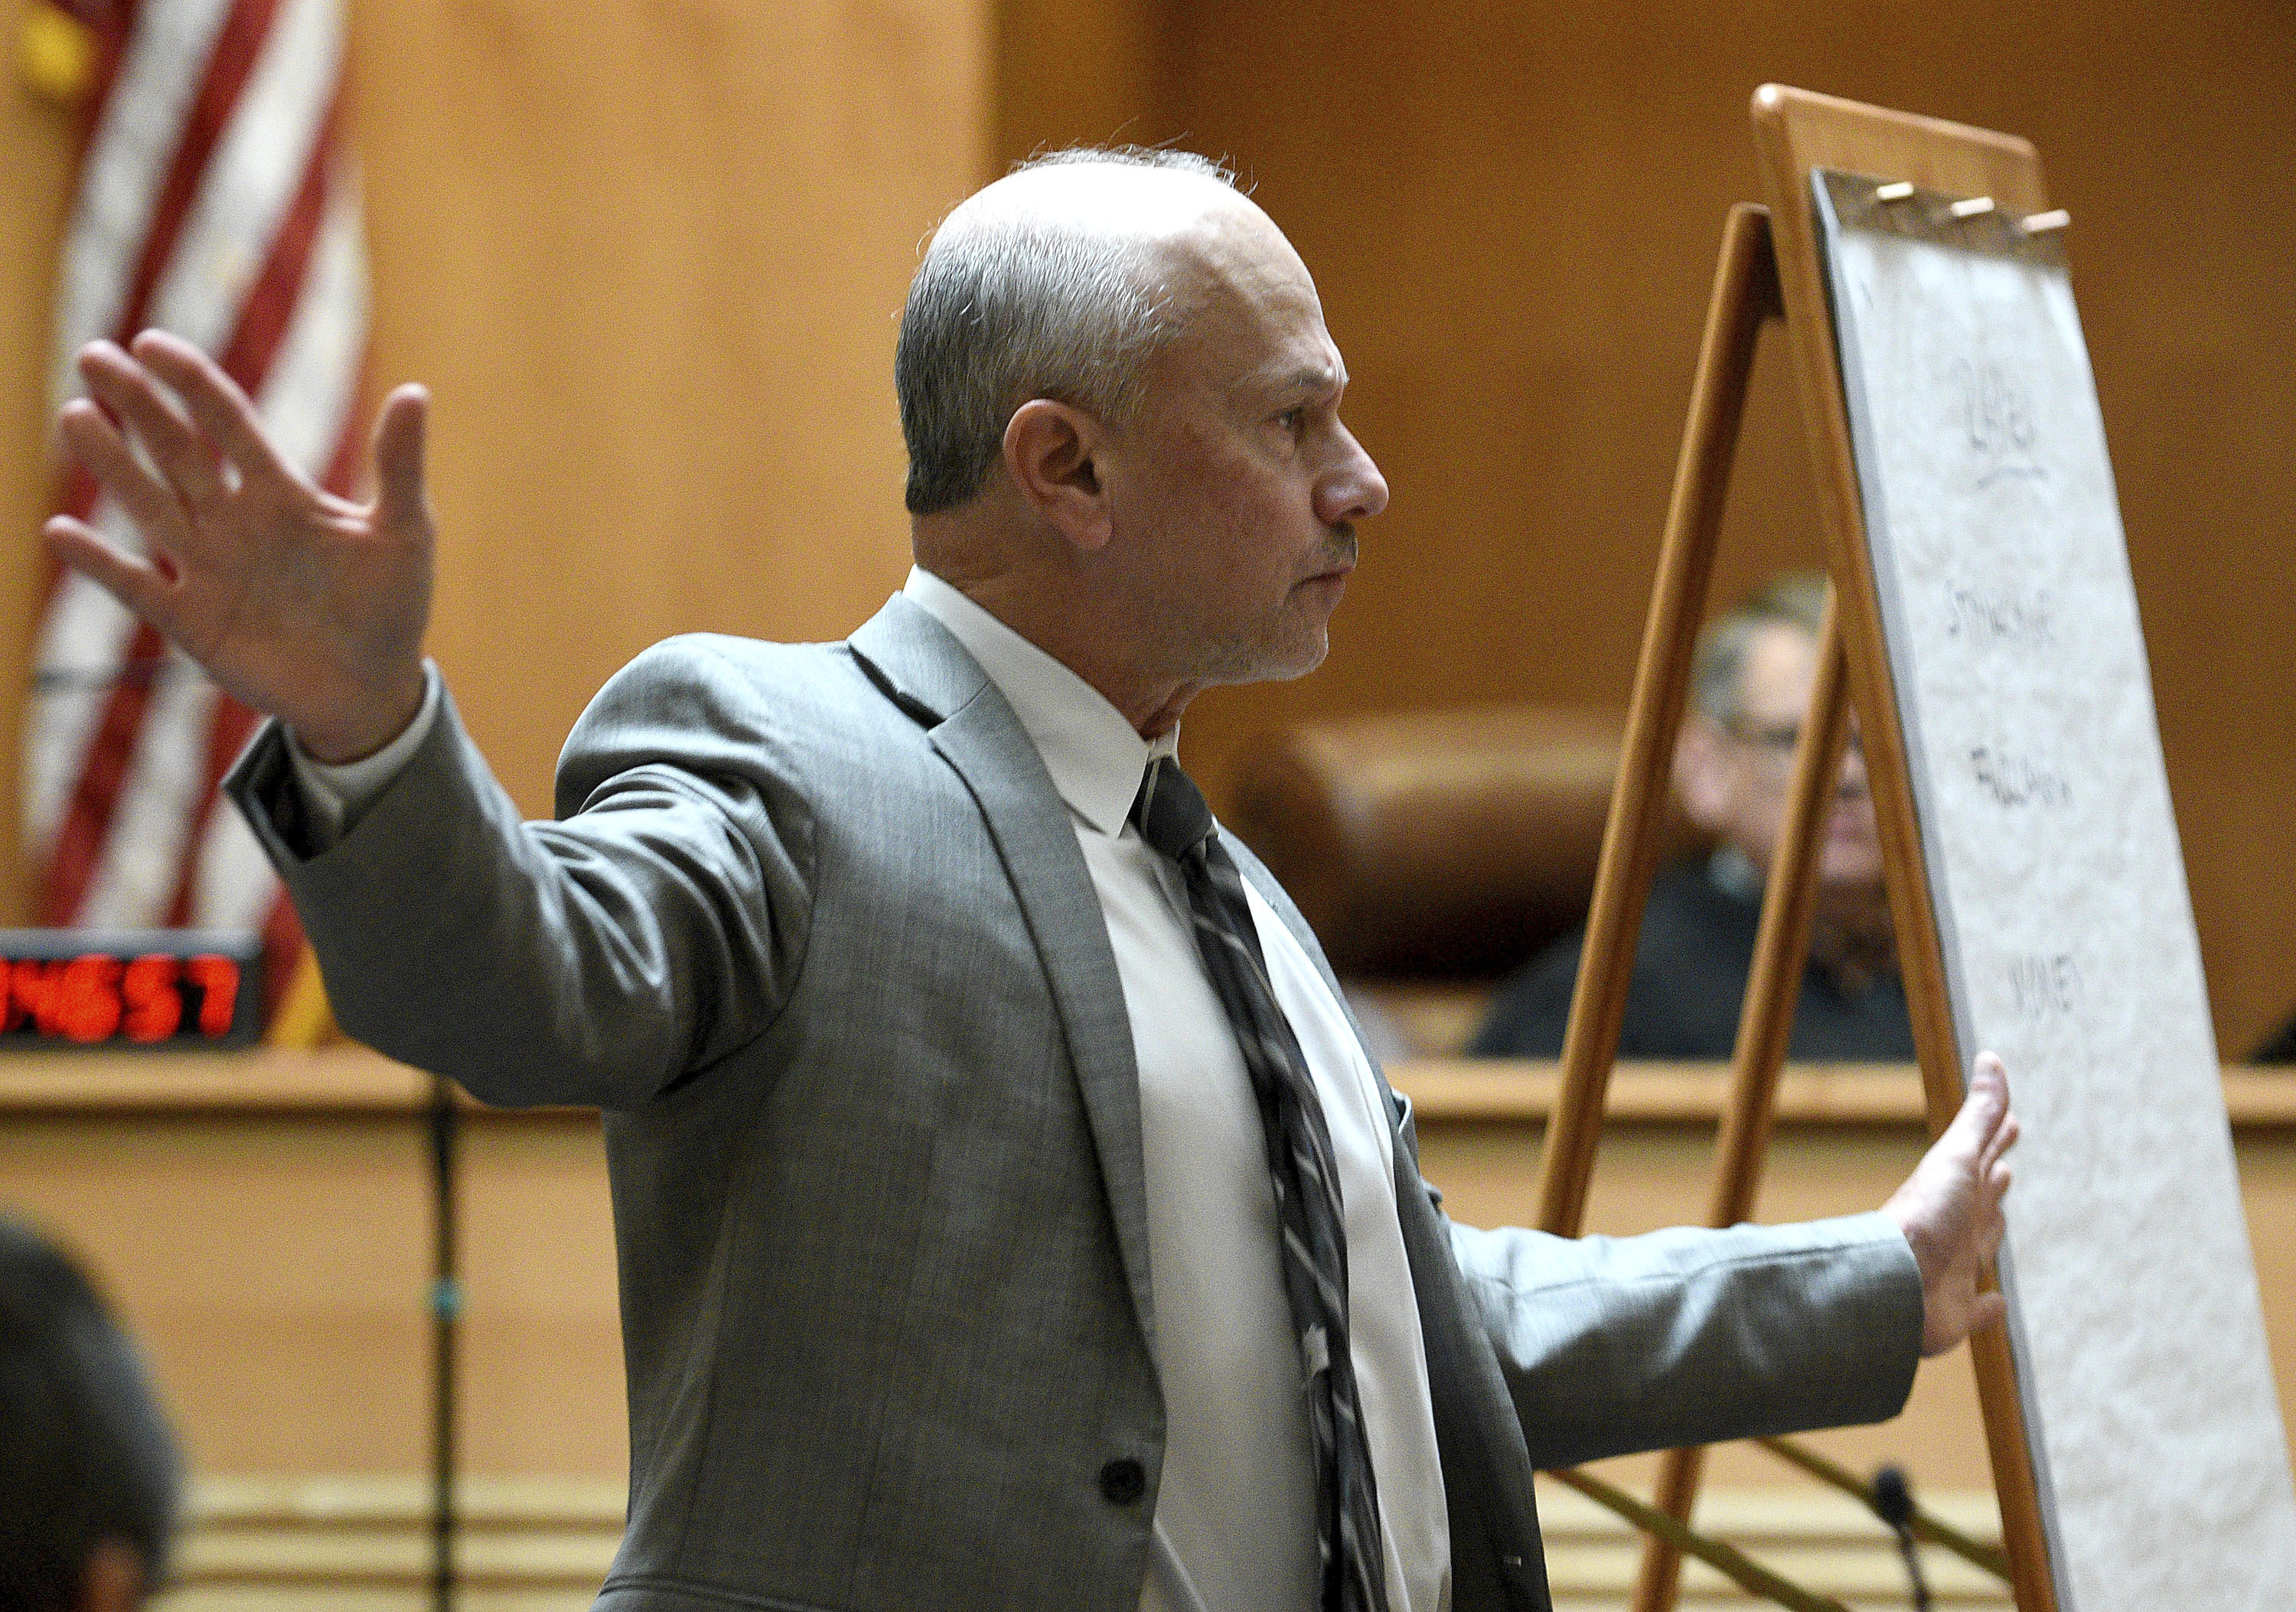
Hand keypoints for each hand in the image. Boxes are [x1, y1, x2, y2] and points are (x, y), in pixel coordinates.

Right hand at [45, 330, 434, 762]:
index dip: (191, 384)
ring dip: (113, 465)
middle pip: (176, 452)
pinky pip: (136, 586)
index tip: (150, 344)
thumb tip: (416, 391)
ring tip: (76, 416)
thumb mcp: (405, 534)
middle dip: (137, 406)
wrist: (372, 690)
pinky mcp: (190, 621)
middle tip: (93, 355)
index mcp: (281, 493)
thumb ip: (400, 467)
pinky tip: (60, 530)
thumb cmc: (392, 606)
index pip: (227, 423)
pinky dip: (99, 562)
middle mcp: (234, 521)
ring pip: (149, 506)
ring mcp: (208, 569)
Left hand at [1883, 1051, 2018, 1355]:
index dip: (1995, 1141)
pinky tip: (1995, 1304)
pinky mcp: (1956, 1311)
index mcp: (1956, 1192)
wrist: (1892, 1282)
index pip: (1981, 1159)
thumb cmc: (1923, 1216)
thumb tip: (1990, 1059)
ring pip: (1977, 1248)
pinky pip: (1978, 1309)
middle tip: (2005, 1167)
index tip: (2011, 1125)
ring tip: (2000, 1221)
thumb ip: (1979, 1115)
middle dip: (1993, 1183)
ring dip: (1989, 1234)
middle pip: (1979, 1201)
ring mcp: (1954, 1269)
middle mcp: (1955, 1227)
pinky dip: (1988, 1307)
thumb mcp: (1957, 1157)